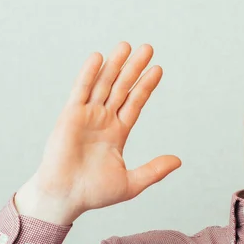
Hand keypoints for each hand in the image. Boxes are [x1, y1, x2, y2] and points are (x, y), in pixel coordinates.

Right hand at [15, 42, 180, 223]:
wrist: (66, 198)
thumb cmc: (94, 192)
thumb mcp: (132, 182)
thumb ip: (155, 170)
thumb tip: (178, 161)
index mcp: (118, 132)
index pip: (135, 102)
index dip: (146, 86)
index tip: (158, 69)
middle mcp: (103, 120)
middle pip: (122, 88)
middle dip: (134, 68)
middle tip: (148, 48)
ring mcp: (87, 116)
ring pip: (104, 84)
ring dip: (115, 65)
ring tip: (126, 45)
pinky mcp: (70, 116)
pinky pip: (81, 90)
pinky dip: (89, 74)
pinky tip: (99, 57)